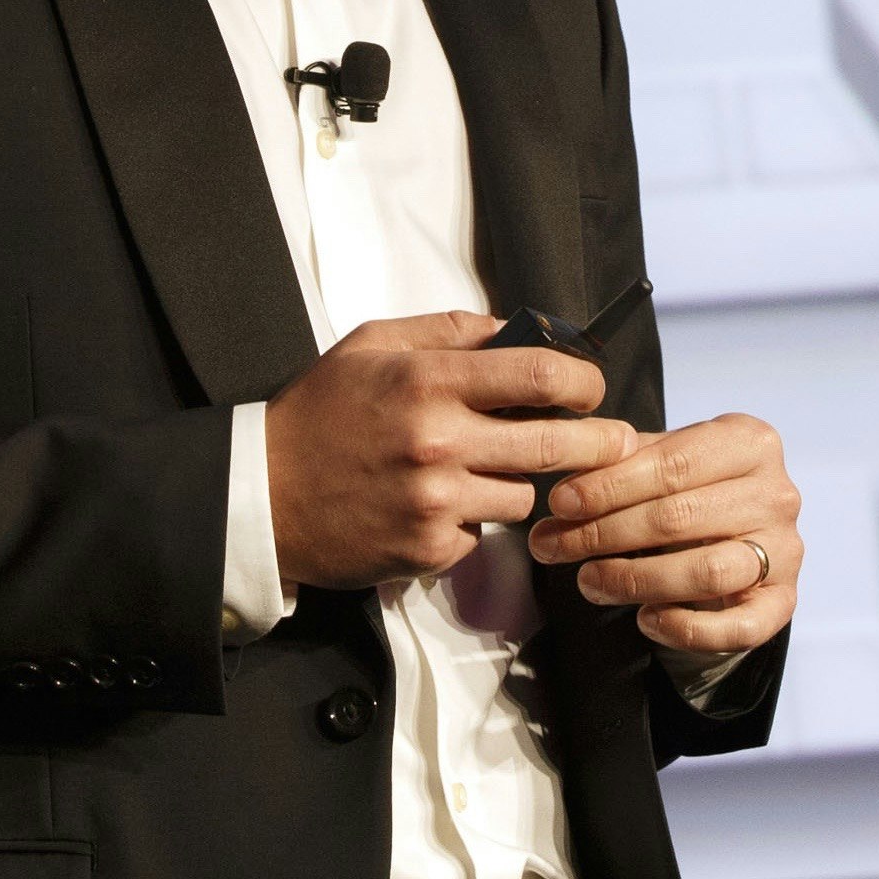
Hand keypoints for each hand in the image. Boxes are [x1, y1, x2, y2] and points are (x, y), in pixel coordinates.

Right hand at [265, 311, 638, 591]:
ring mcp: (436, 502)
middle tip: (615, 439)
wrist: (263, 496)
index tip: (590, 388)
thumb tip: (511, 328)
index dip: (583, 381)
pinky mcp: (429, 550)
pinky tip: (438, 503)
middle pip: (555, 446)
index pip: (539, 377)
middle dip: (598, 442)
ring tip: (482, 468)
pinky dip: (472, 519)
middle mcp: (439, 442)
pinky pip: (482, 533)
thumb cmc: (318, 413)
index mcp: (428, 382)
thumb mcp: (371, 346)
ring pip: (524, 495)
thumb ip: (446, 332)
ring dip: (517, 481)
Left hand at [525, 412, 799, 654]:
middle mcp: (777, 494)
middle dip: (605, 534)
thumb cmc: (689, 487)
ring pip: (708, 572)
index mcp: (749, 442)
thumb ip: (615, 464)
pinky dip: (687, 629)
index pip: (673, 464)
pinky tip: (645, 620)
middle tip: (553, 546)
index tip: (559, 503)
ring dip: (637, 580)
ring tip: (588, 581)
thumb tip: (562, 489)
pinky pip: (739, 628)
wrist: (736, 531)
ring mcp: (786, 551)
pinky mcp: (784, 603)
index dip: (609, 486)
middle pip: (680, 518)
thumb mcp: (659, 460)